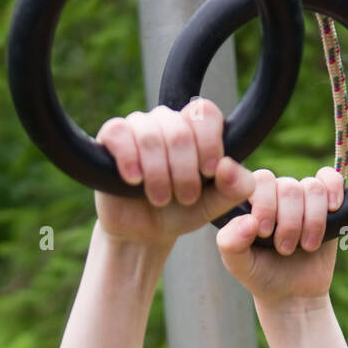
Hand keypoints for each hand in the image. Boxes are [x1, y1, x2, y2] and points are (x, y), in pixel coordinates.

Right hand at [93, 100, 256, 250]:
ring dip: (158, 174)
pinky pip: (119, 132)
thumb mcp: (214, 206)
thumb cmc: (181, 212)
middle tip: (184, 198)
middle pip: (179, 132)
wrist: (145, 233)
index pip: (206, 114)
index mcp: (196, 130)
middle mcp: (168, 122)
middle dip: (184, 172)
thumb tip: (227, 166)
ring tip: (160, 199)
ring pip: (150, 135)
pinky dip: (129, 158)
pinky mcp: (112, 136)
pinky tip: (134, 180)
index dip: (209, 142)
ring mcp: (139, 126)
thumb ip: (234, 188)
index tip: (208, 172)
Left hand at [215, 168, 344, 305]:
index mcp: (253, 200)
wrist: (292, 294)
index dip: (266, 205)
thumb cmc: (262, 275)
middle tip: (285, 249)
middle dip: (290, 222)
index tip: (265, 233)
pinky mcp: (327, 204)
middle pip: (289, 187)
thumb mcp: (239, 265)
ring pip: (313, 188)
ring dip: (312, 220)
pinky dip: (334, 190)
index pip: (262, 181)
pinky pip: (332, 178)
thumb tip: (248, 221)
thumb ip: (231, 243)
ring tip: (307, 246)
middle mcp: (277, 193)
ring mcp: (303, 197)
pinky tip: (333, 209)